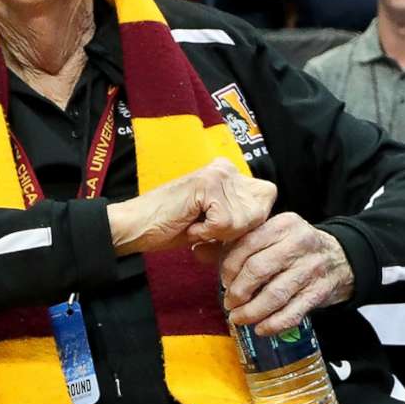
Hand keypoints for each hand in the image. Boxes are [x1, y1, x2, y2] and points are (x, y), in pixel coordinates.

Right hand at [109, 160, 275, 253]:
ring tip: (195, 227)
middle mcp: (227, 168)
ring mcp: (218, 174)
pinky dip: (205, 235)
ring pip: (244, 221)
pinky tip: (189, 227)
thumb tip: (267, 230)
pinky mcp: (207, 186)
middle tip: (207, 231)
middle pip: (261, 210)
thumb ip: (240, 219)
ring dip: (218, 235)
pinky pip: (225, 225)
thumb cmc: (171, 227)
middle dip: (237, 231)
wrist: (136, 227)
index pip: (267, 197)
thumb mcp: (214, 223)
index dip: (250, 222)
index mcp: (229, 173)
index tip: (221, 229)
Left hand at [208, 212, 353, 333]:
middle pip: (259, 270)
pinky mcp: (320, 292)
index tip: (223, 281)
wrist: (340, 258)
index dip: (229, 267)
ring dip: (252, 311)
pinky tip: (260, 329)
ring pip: (275, 294)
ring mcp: (311, 269)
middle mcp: (299, 243)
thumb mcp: (269, 237)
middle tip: (229, 303)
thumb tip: (197, 251)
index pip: (247, 245)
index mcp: (282, 225)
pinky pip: (293, 313)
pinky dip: (273, 324)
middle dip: (238, 291)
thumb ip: (235, 244)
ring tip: (238, 319)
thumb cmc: (294, 249)